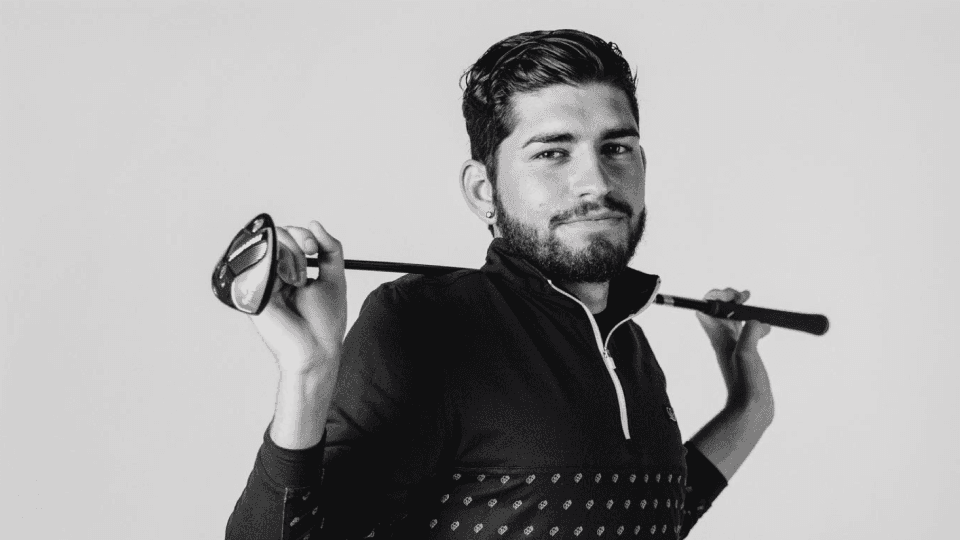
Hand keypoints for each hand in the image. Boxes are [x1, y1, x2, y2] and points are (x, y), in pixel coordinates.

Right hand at [248, 220, 346, 374]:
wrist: (316, 349)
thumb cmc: (325, 321)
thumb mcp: (334, 278)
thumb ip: (329, 248)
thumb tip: (314, 223)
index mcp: (291, 270)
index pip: (289, 237)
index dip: (302, 235)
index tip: (314, 248)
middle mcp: (274, 274)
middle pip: (277, 235)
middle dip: (298, 240)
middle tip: (310, 254)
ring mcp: (262, 281)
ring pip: (268, 245)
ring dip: (291, 255)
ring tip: (299, 280)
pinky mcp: (252, 291)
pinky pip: (258, 262)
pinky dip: (278, 264)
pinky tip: (290, 282)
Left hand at [695, 288, 773, 412]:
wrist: (751, 410)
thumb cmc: (746, 385)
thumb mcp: (747, 355)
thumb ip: (750, 334)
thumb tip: (756, 321)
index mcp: (719, 338)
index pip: (706, 309)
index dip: (715, 297)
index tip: (733, 296)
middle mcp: (724, 340)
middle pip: (718, 311)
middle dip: (729, 298)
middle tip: (744, 296)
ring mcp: (735, 348)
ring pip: (733, 320)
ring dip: (740, 308)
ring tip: (750, 301)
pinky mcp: (748, 356)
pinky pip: (748, 333)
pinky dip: (755, 324)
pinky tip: (767, 328)